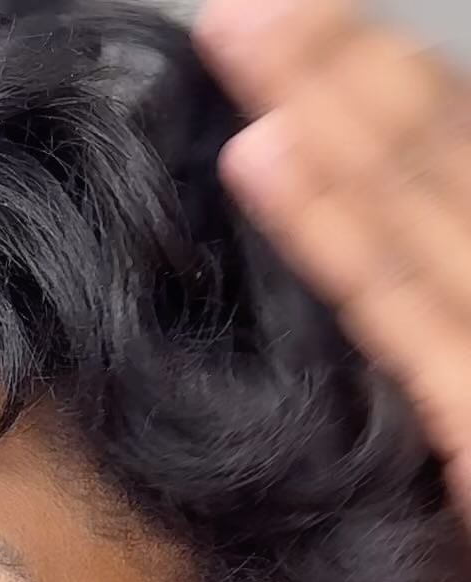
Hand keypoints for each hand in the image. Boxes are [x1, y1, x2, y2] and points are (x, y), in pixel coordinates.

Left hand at [194, 0, 470, 527]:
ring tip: (237, 27)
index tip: (311, 44)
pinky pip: (407, 314)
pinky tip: (265, 154)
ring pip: (426, 204)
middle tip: (247, 4)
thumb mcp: (464, 434)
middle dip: (347, 68)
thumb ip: (447, 343)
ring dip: (330, 104)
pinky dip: (337, 230)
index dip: (390, 98)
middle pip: (451, 156)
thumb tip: (407, 278)